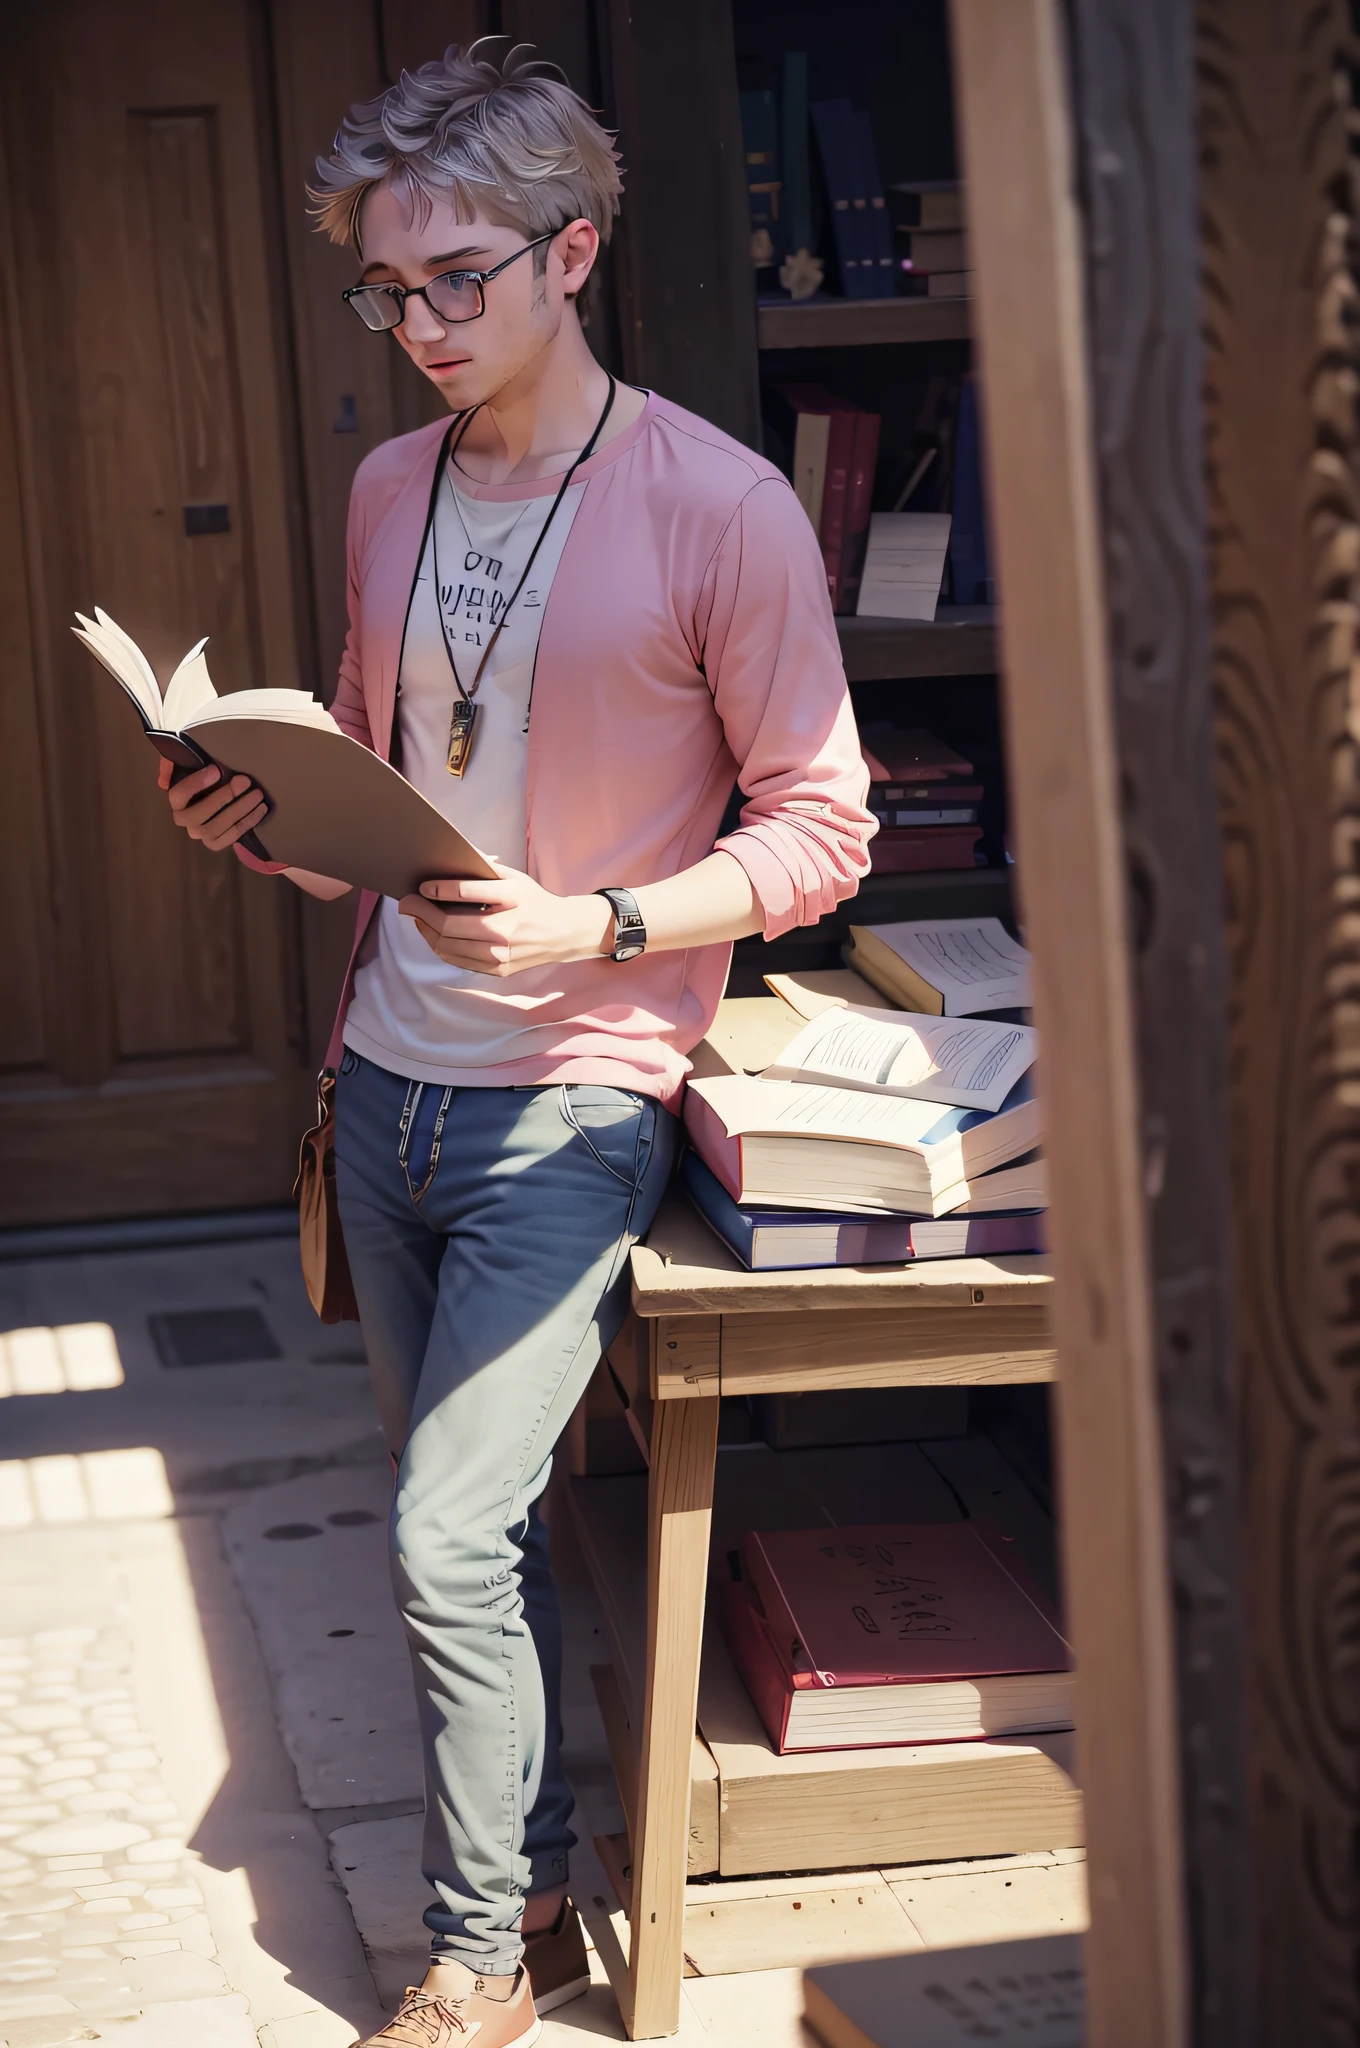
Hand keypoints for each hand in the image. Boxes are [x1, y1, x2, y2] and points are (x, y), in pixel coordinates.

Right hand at [158, 756, 267, 851]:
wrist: (220, 786)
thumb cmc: (203, 772)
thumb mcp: (186, 760)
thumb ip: (171, 763)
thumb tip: (163, 782)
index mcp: (176, 800)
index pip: (179, 795)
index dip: (196, 784)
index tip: (216, 770)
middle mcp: (184, 820)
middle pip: (198, 814)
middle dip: (223, 797)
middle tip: (244, 781)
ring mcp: (200, 834)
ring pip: (216, 827)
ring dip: (239, 810)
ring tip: (257, 795)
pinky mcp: (216, 842)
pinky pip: (232, 836)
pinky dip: (248, 823)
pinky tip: (261, 809)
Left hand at [398, 863, 612, 976]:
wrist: (564, 933)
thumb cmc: (535, 901)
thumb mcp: (516, 878)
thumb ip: (484, 870)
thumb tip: (451, 859)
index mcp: (512, 898)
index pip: (465, 892)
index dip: (436, 889)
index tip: (421, 886)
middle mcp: (506, 929)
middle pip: (449, 924)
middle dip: (421, 912)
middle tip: (406, 903)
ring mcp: (501, 953)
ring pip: (449, 946)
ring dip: (426, 930)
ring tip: (417, 918)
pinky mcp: (498, 969)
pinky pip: (458, 960)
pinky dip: (440, 946)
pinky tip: (434, 934)